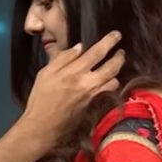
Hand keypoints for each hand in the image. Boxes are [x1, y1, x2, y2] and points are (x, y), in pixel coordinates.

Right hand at [18, 31, 124, 149]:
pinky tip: (108, 82)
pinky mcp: (95, 106)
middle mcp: (87, 83)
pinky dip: (111, 85)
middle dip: (120, 56)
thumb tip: (79, 47)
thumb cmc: (41, 99)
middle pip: (112, 66)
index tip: (116, 34)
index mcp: (74, 72)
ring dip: (116, 71)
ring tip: (115, 66)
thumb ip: (63, 58)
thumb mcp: (46, 73)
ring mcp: (93, 96)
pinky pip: (109, 92)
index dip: (109, 41)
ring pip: (114, 80)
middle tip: (121, 50)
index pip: (97, 52)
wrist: (43, 126)